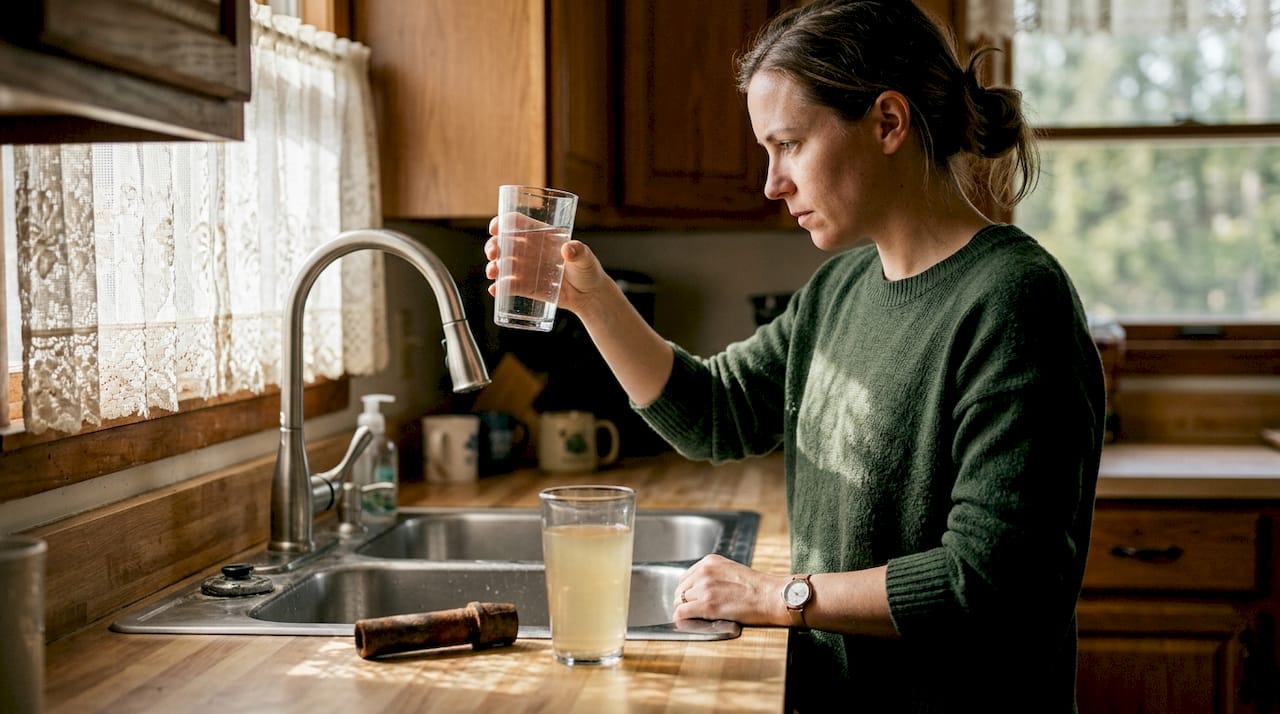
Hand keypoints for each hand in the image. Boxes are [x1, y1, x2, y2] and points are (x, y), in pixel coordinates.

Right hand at [483, 215, 612, 315]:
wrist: (589, 295)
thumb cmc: (588, 270)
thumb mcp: (586, 258)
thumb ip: (579, 252)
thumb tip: (569, 249)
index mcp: (541, 235)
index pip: (516, 222)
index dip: (502, 222)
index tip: (495, 229)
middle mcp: (529, 250)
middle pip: (503, 242)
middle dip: (492, 246)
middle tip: (493, 254)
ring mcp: (525, 268)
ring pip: (502, 264)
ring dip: (493, 266)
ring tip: (493, 273)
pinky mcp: (526, 287)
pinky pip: (508, 286)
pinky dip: (499, 287)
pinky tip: (495, 290)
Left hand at [672, 554, 790, 625]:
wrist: (771, 596)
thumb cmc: (758, 587)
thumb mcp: (731, 570)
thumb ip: (713, 576)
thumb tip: (699, 590)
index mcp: (710, 562)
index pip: (685, 578)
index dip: (688, 592)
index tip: (693, 600)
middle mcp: (704, 572)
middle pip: (680, 590)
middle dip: (686, 602)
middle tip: (696, 612)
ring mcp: (704, 588)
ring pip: (679, 602)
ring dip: (687, 611)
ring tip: (699, 618)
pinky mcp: (707, 605)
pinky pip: (681, 613)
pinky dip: (682, 620)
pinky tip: (689, 623)